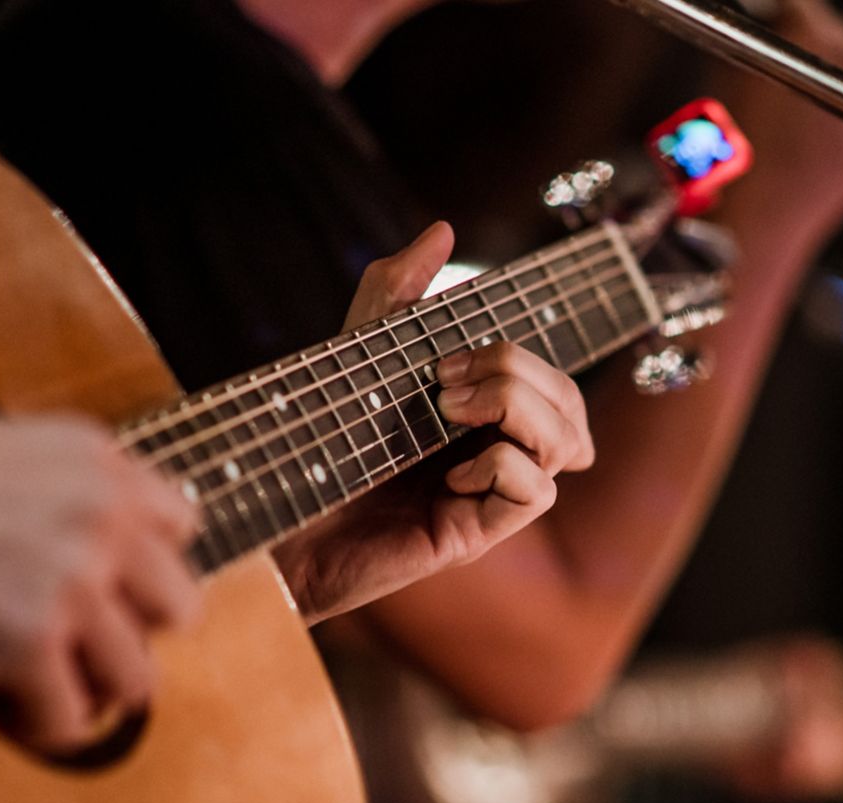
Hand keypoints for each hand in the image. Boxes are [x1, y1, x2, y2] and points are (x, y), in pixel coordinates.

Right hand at [0, 412, 199, 753]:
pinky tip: (21, 709)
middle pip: (180, 608)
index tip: (115, 586)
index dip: (143, 566)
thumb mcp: (15, 446)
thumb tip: (112, 546)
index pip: (182, 529)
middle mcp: (104, 520)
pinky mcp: (31, 640)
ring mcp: (74, 582)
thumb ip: (76, 489)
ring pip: (139, 676)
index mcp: (103, 465)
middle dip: (134, 630)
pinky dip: (48, 726)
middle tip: (87, 639)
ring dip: (95, 688)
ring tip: (54, 683)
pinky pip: (73, 715)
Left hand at [274, 222, 595, 619]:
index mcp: (481, 417)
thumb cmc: (316, 435)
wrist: (274, 506)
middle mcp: (495, 454)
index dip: (524, 357)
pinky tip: (451, 475)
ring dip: (517, 408)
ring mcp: (490, 495)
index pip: (554, 382)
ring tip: (448, 412)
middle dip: (519, 372)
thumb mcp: (359, 346)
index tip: (449, 356)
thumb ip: (399, 288)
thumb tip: (443, 229)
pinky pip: (537, 491)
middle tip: (443, 380)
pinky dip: (502, 466)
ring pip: (567, 443)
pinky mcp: (476, 533)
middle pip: (568, 404)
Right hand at [714, 0, 842, 243]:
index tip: (783, 26)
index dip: (790, 19)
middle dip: (821, 48)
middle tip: (797, 69)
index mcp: (809, 35)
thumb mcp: (733, 77)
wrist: (756, 216)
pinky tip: (834, 128)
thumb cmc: (733, 156)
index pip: (806, 9)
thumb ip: (763, 40)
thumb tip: (777, 28)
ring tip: (813, 105)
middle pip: (842, 37)